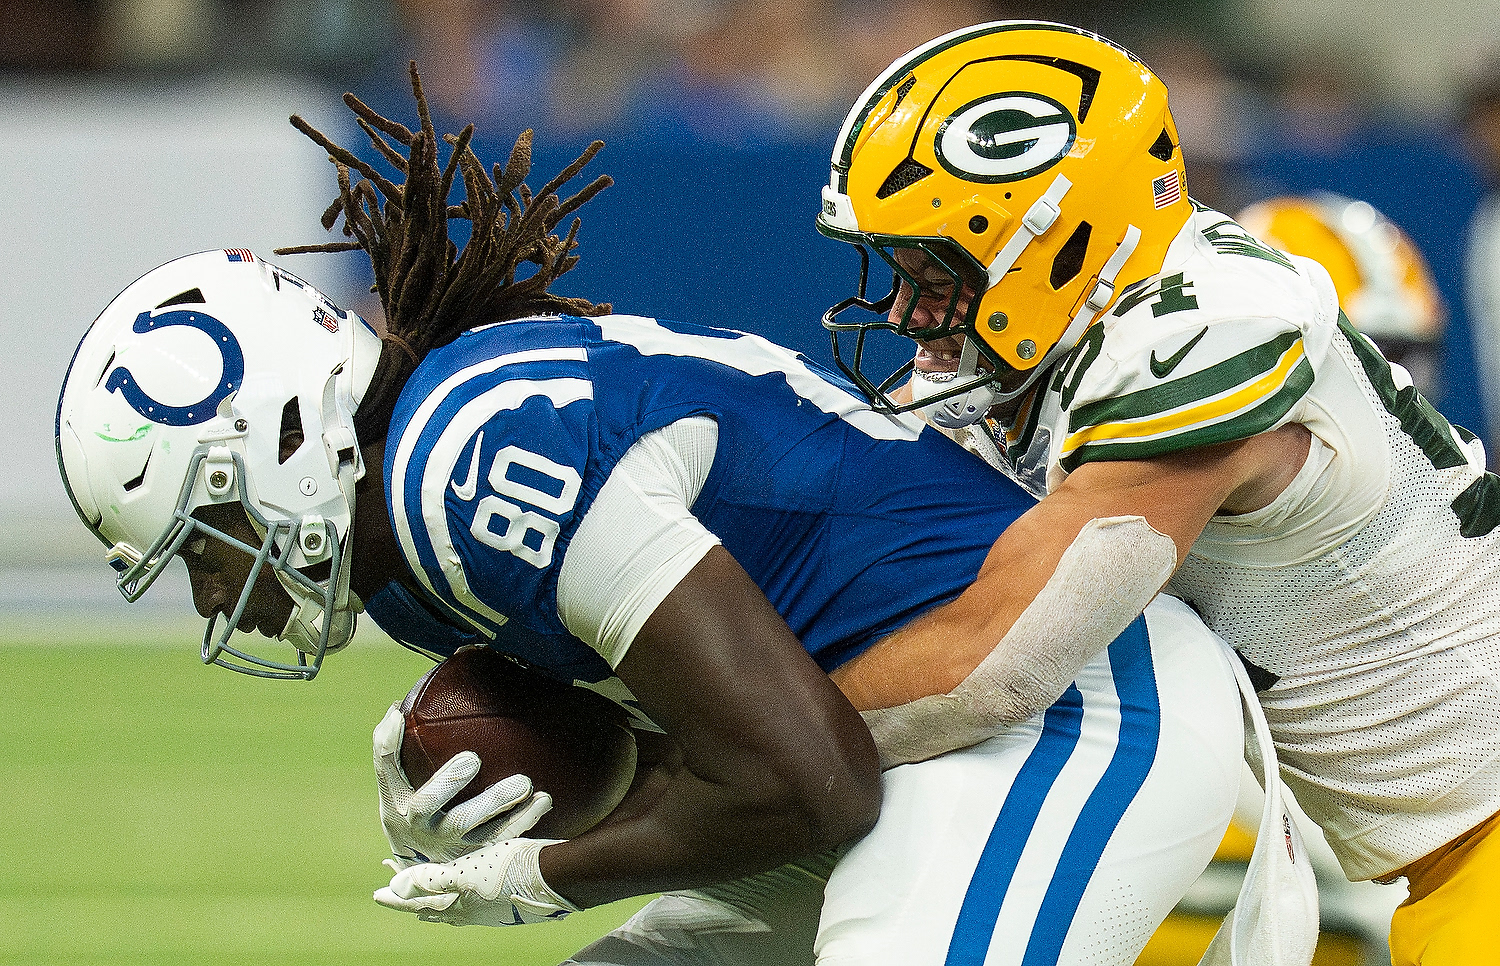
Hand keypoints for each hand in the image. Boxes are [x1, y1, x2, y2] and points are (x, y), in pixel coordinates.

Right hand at [373, 703, 553, 866]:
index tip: (400, 717)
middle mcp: (418, 828)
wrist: (423, 872)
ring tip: (523, 783)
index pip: (386, 771)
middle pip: (428, 805)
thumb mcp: (398, 788)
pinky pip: (503, 839)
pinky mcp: (476, 858)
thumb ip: (394, 751)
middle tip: (471, 758)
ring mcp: (449, 847)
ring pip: (472, 828)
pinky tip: (544, 800)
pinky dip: (525, 820)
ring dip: (498, 804)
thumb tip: (397, 709)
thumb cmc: (413, 811)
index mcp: (397, 803)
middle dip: (448, 781)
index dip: (388, 745)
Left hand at [373, 837, 576, 925]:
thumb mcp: (465, 873)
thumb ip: (431, 879)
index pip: (416, 902)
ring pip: (453, 908)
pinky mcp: (506, 903)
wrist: (555, 878)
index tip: (376, 893)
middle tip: (396, 892)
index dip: (396, 897)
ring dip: (436, 899)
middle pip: (433, 908)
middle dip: (414, 900)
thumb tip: (395, 887)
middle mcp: (470, 911)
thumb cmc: (509, 871)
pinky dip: (460, 898)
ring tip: (427, 899)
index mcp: (456, 905)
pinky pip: (473, 905)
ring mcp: (489, 910)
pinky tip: (469, 893)